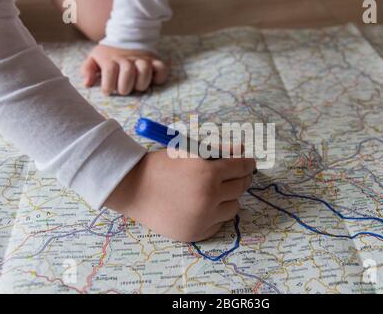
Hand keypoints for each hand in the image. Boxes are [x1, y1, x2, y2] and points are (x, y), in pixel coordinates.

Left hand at [81, 44, 167, 94]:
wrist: (127, 37)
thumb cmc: (109, 55)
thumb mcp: (94, 59)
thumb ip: (87, 70)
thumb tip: (87, 83)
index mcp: (111, 58)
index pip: (110, 70)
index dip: (108, 85)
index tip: (107, 91)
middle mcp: (128, 58)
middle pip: (127, 71)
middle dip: (124, 87)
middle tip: (123, 90)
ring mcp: (143, 59)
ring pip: (145, 69)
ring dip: (141, 83)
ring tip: (137, 87)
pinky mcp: (155, 61)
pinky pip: (161, 68)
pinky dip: (159, 77)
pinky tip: (153, 81)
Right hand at [104, 149, 255, 241]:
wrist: (133, 189)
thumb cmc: (161, 165)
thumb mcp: (190, 150)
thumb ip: (219, 149)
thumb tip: (242, 150)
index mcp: (207, 172)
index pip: (241, 167)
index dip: (247, 163)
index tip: (249, 162)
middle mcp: (208, 197)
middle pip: (240, 187)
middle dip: (241, 178)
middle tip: (236, 175)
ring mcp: (203, 218)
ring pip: (233, 207)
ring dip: (228, 197)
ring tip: (214, 191)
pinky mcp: (196, 233)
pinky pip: (219, 223)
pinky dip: (216, 214)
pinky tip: (202, 205)